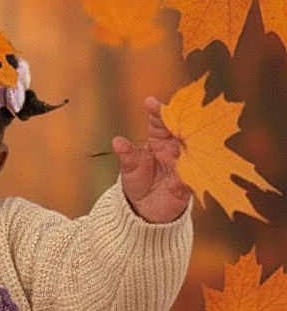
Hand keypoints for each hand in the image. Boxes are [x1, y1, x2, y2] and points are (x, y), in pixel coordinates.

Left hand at [112, 96, 192, 223]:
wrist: (146, 208)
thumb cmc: (137, 181)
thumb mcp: (129, 168)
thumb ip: (127, 155)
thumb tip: (117, 142)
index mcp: (159, 139)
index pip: (160, 121)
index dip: (157, 111)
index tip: (149, 102)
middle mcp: (176, 147)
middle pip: (182, 130)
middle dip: (183, 120)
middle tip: (180, 111)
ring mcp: (186, 163)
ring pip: (193, 149)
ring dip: (192, 141)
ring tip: (186, 135)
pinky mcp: (190, 181)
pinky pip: (194, 174)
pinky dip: (193, 170)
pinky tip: (189, 167)